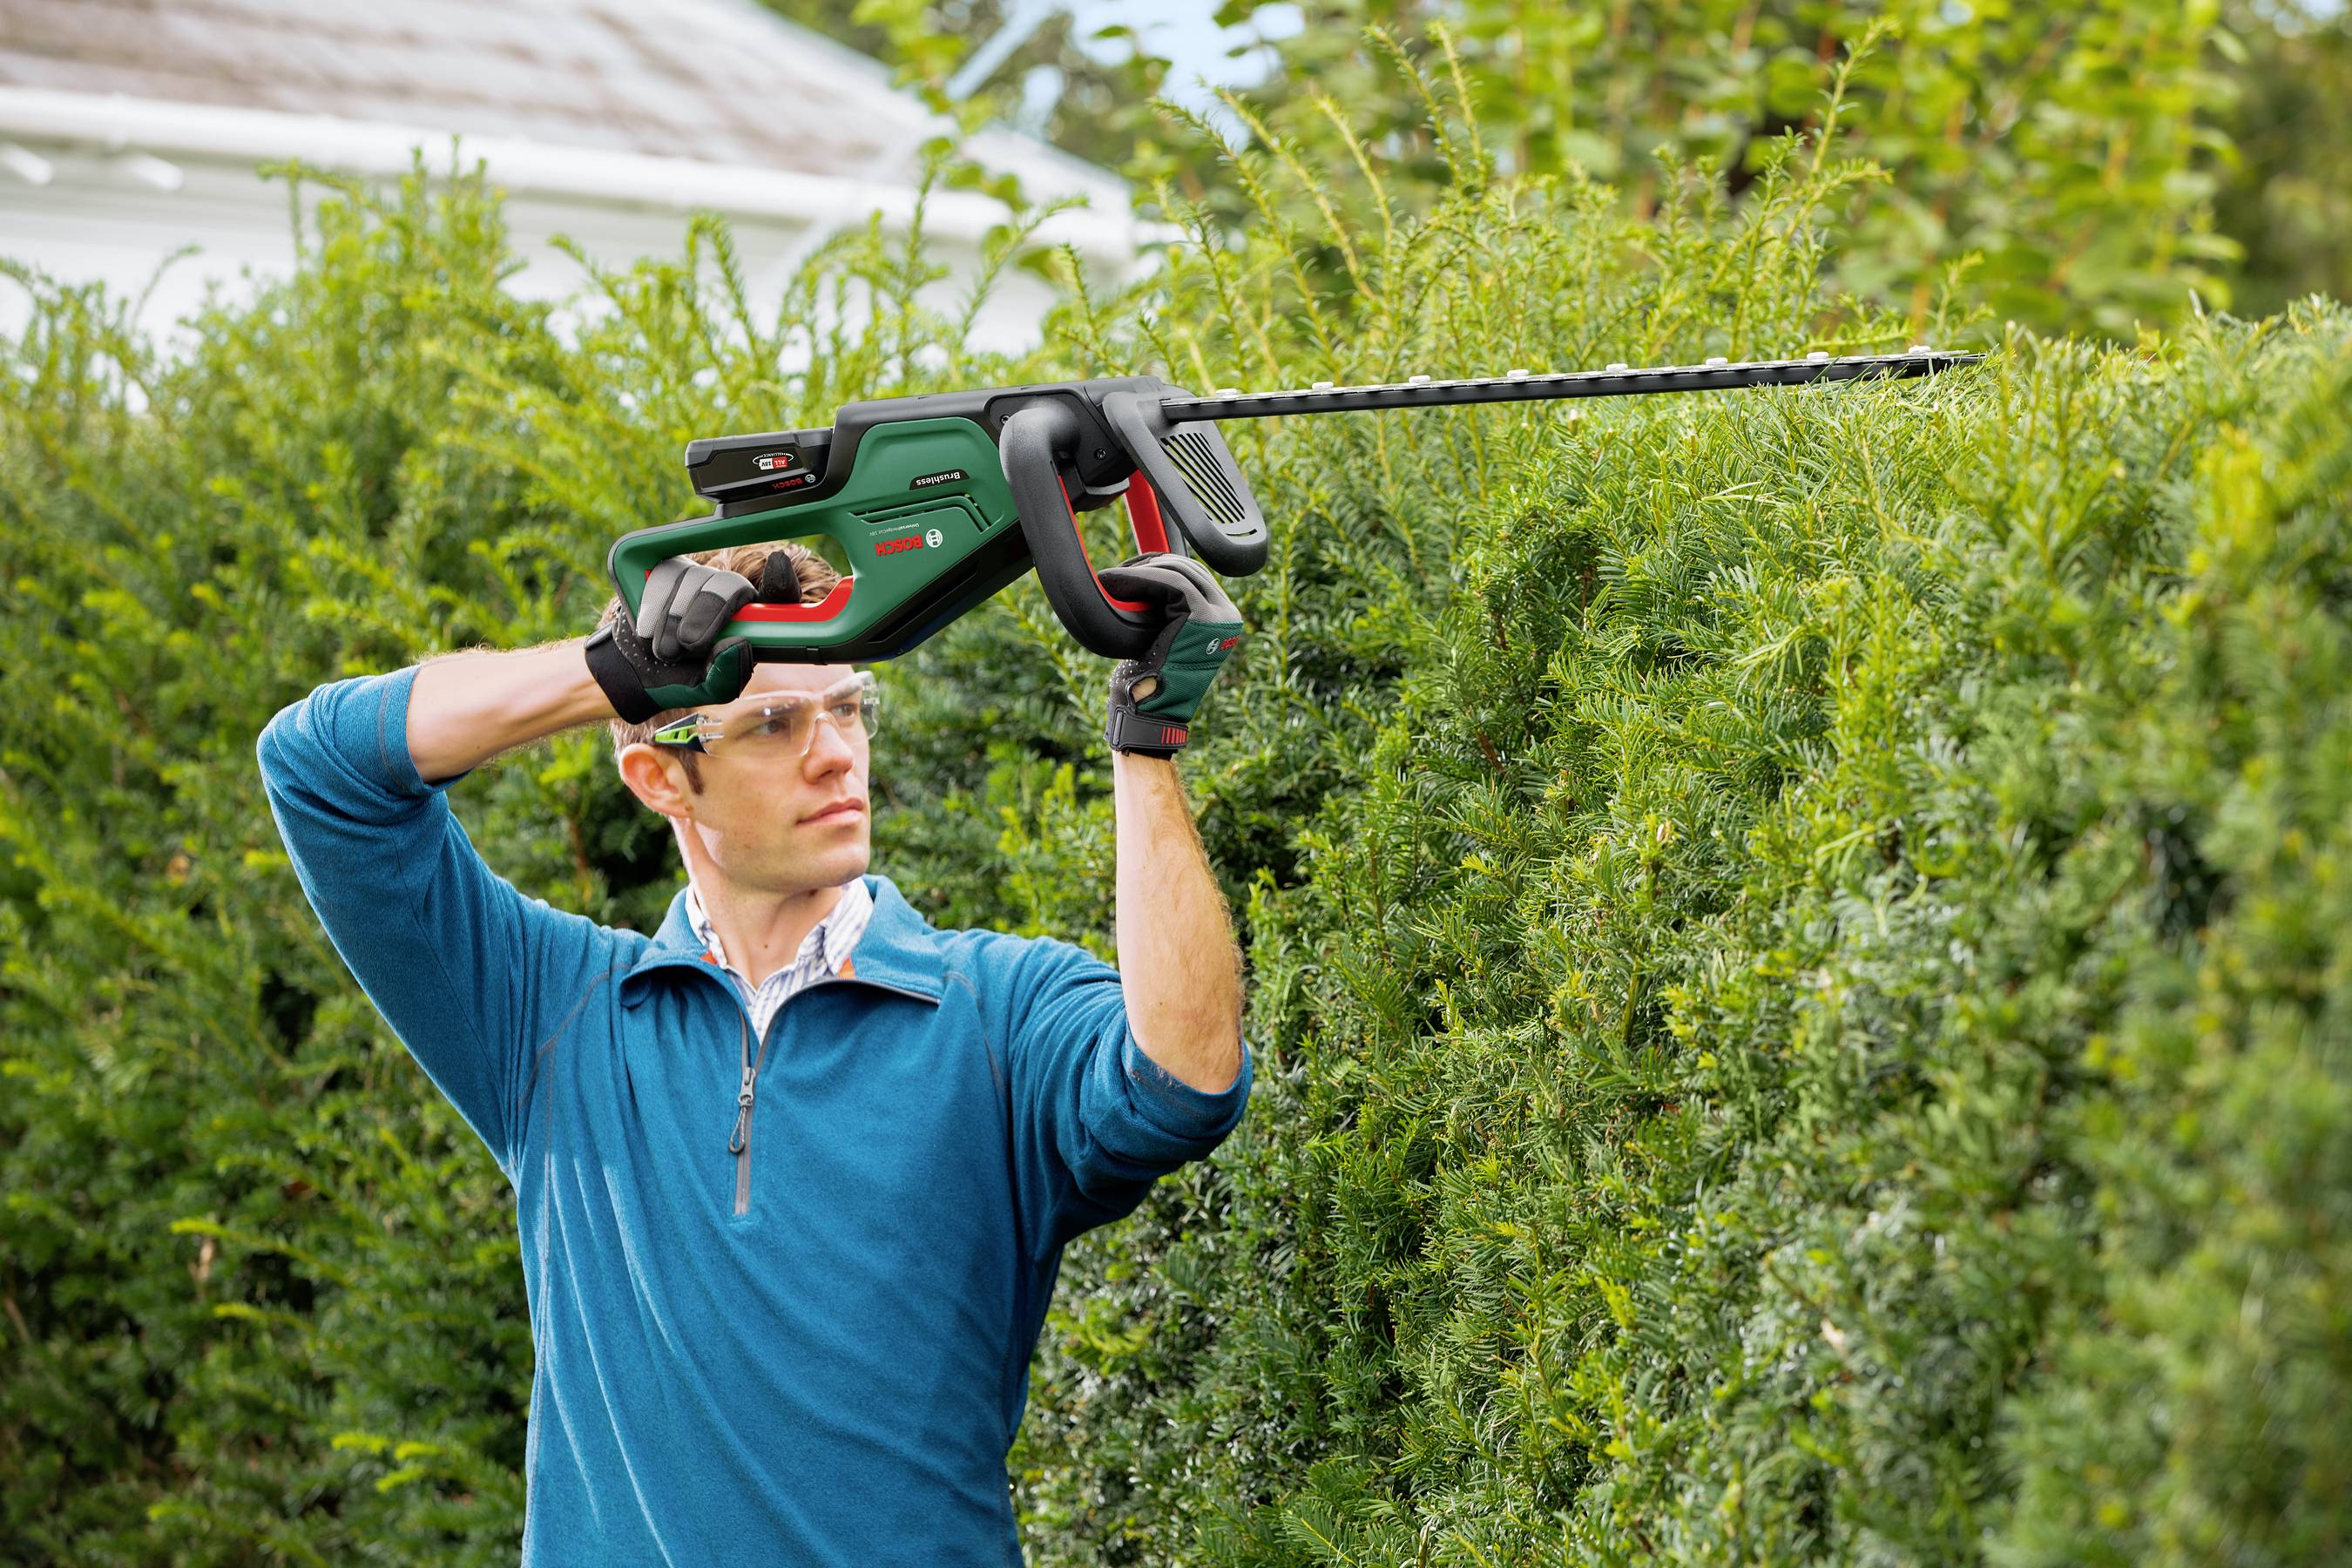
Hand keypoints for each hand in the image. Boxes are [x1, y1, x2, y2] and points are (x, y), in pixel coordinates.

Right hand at [585, 555, 767, 723]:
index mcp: (751, 622)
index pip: (778, 596)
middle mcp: (730, 595)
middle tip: (689, 645)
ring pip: (695, 579)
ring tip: (665, 651)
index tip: (779, 564)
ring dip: (674, 620)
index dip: (781, 580)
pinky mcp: (668, 571)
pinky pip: (665, 576)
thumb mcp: (708, 688)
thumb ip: (728, 675)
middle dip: (708, 613)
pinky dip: (655, 606)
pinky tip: (650, 631)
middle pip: (730, 584)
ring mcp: (700, 578)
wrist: (635, 671)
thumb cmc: (683, 679)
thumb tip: (739, 644)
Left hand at [1095, 552, 1243, 756]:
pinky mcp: (1203, 615)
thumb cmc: (1149, 683)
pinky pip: (1169, 581)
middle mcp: (1228, 615)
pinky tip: (1115, 582)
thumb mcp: (1162, 637)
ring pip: (1178, 570)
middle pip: (1188, 568)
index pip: (1193, 576)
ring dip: (1140, 569)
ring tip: (1110, 578)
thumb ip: (1164, 610)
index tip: (1128, 571)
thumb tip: (1143, 578)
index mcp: (1222, 620)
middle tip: (1117, 572)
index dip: (1158, 566)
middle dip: (1149, 563)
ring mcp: (1220, 615)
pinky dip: (1139, 577)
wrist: (1151, 713)